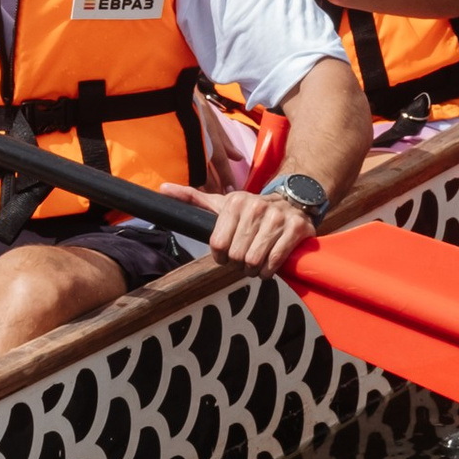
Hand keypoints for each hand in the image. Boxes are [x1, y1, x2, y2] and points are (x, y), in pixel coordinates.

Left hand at [169, 180, 314, 276]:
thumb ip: (192, 198)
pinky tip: (269, 265)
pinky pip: (275, 262)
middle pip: (236, 256)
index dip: (221, 256)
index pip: (218, 245)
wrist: (294, 201)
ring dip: (254, 270)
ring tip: (256, 263)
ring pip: (254, 261)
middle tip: (244, 258)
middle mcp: (256, 207)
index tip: (226, 255)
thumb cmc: (252, 209)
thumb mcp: (223, 202)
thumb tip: (162, 188)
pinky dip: (269, 270)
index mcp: (235, 202)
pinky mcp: (296, 229)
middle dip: (238, 264)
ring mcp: (278, 218)